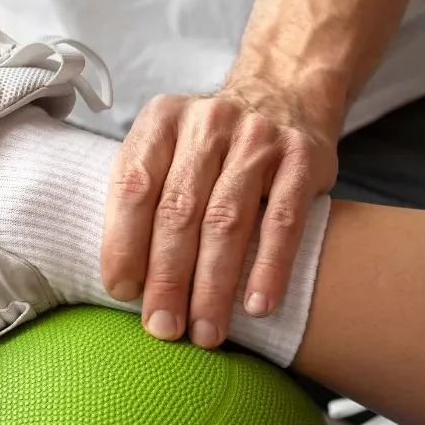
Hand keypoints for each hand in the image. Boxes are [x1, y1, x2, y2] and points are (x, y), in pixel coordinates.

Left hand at [102, 82, 339, 348]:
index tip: (123, 292)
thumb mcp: (172, 145)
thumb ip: (147, 194)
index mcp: (163, 119)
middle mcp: (209, 124)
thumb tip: (127, 281)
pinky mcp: (302, 158)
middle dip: (168, 278)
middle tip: (163, 327)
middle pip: (179, 211)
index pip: (134, 185)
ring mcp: (258, 139)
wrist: (286, 93)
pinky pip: (283, 222)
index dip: (124, 242)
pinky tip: (258, 306)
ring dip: (214, 285)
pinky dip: (269, 268)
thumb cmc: (216, 142)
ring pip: (227, 222)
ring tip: (206, 332)